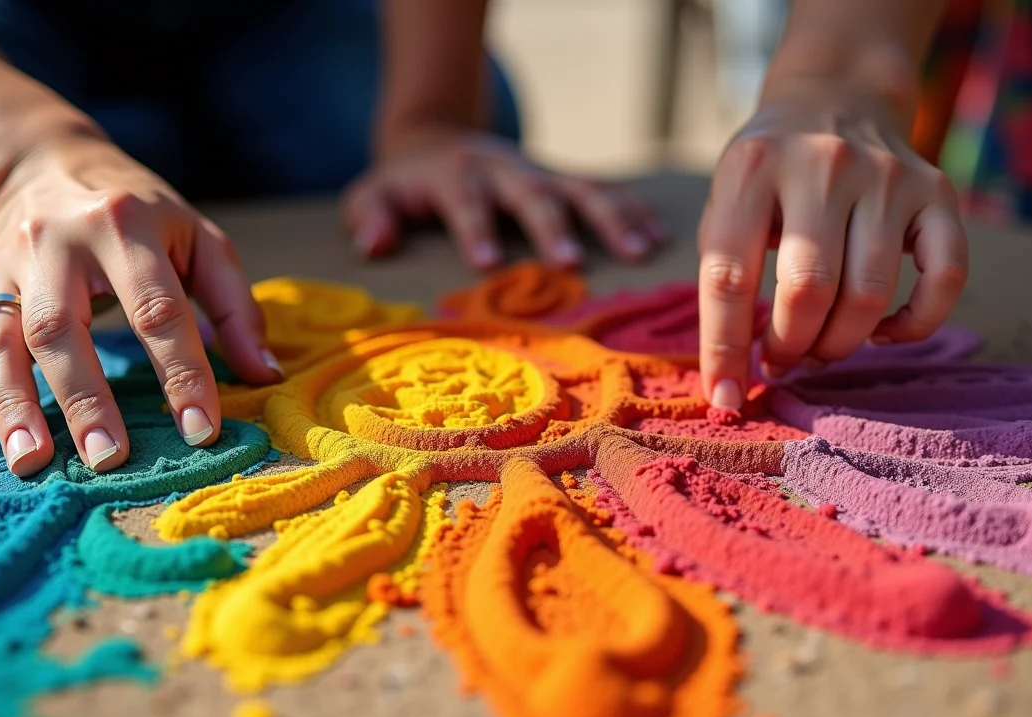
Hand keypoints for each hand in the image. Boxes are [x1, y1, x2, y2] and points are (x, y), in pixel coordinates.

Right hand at [0, 137, 282, 476]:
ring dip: (14, 406)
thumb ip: (235, 306)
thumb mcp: (199, 239)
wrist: (50, 165)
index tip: (200, 431)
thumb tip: (264, 374)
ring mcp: (6, 271)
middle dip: (84, 398)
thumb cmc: (142, 215)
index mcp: (123, 227)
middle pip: (61, 327)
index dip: (181, 372)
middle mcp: (55, 246)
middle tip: (109, 459)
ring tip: (34, 463)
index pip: (156, 309)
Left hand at [342, 129, 667, 268]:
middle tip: (571, 263)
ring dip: (611, 218)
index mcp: (457, 176)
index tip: (486, 263)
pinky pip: (605, 189)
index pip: (465, 201)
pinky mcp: (564, 179)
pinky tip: (661, 234)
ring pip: (581, 189)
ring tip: (639, 252)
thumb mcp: (374, 193)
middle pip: (531, 194)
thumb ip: (370, 215)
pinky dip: (634, 208)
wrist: (438, 138)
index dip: (475, 228)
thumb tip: (373, 246)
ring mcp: (540, 173)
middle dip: (551, 226)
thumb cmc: (406, 182)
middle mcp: (505, 171)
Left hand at [698, 82, 967, 409]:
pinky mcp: (937, 191)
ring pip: (868, 294)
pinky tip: (884, 332)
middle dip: (790, 346)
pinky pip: (945, 279)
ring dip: (840, 343)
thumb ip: (724, 277)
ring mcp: (886, 175)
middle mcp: (821, 163)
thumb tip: (728, 383)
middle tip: (783, 358)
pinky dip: (915, 324)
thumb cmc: (768, 175)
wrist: (835, 96)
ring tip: (820, 346)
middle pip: (807, 290)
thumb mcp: (727, 202)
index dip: (725, 350)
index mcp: (752, 168)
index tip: (726, 401)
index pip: (729, 276)